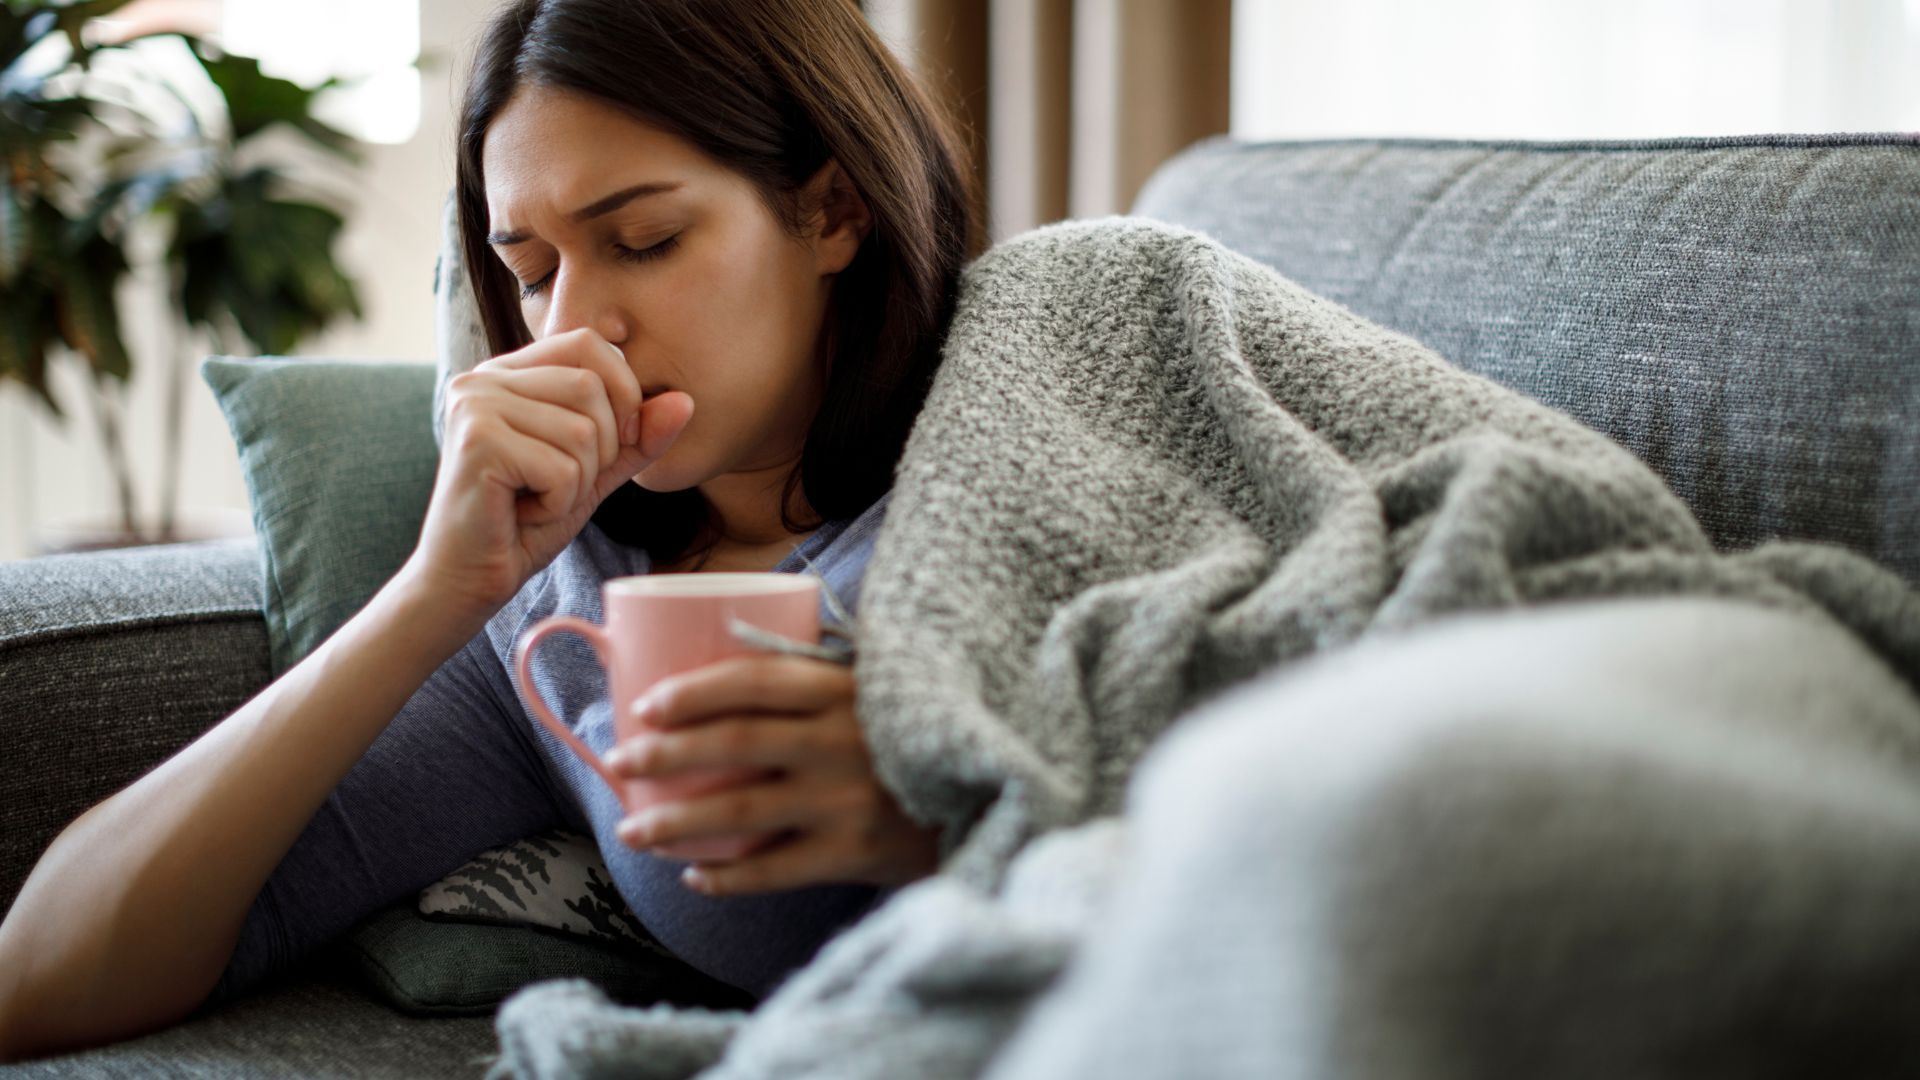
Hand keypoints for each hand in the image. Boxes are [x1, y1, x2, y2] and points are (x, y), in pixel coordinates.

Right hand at [405, 328, 694, 614]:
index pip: (590, 344)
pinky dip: (558, 503)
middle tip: (558, 484)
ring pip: (581, 431)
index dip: (622, 392)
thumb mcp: (594, 472)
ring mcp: (475, 405)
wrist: (467, 580)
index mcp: (509, 372)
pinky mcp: (476, 442)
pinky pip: (562, 468)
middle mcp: (484, 377)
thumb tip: (685, 402)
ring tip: (537, 499)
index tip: (612, 444)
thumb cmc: (525, 523)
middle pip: (591, 387)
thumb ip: (637, 437)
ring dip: (577, 483)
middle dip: (599, 450)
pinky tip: (523, 514)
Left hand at [604, 655, 940, 895]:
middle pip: (735, 743)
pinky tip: (695, 877)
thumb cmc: (916, 735)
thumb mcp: (877, 688)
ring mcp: (848, 800)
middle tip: (620, 762)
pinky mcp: (858, 853)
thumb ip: (818, 674)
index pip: (754, 680)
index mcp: (845, 689)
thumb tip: (729, 649)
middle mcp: (843, 740)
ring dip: (678, 822)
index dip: (693, 692)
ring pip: (743, 811)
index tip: (646, 705)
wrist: (990, 794)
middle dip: (666, 754)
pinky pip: (777, 869)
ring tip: (634, 830)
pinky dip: (730, 877)